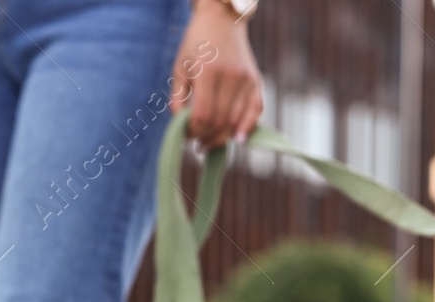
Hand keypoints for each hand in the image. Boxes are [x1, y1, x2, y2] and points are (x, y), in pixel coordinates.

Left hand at [171, 0, 263, 147]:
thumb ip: (178, 98)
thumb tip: (181, 126)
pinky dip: (247, 128)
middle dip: (208, 138)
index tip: (187, 137)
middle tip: (199, 146)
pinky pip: (255, 112)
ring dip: (224, 138)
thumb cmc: (195, 46)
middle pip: (221, 122)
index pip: (203, 115)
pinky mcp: (256, 82)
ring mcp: (246, 80)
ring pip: (237, 121)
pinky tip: (237, 139)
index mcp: (207, 72)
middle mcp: (230, 77)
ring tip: (212, 144)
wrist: (221, 22)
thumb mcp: (179, 68)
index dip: (194, 132)